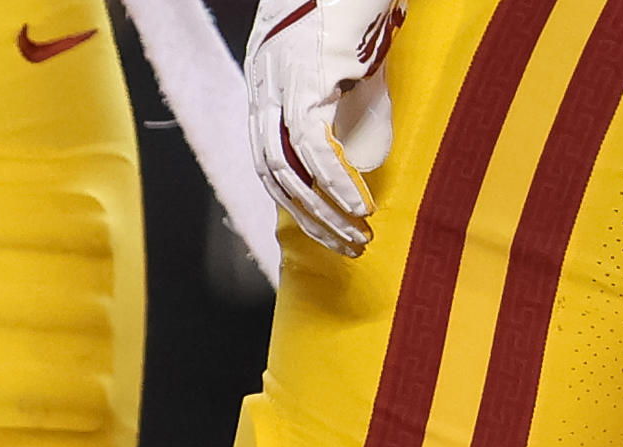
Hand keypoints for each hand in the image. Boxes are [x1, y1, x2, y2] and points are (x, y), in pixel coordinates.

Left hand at [246, 0, 402, 256]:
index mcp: (265, 90)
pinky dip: (336, 181)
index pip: (268, 162)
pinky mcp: (305, 80)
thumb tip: (358, 145)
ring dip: (325, 211)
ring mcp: (279, 85)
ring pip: (290, 169)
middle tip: (346, 247)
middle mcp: (263, 91)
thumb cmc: (351, 9)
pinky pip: (313, 145)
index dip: (294, 203)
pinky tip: (359, 205)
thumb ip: (338, 102)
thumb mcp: (337, 62)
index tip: (324, 230)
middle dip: (311, 220)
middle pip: (274, 176)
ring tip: (359, 235)